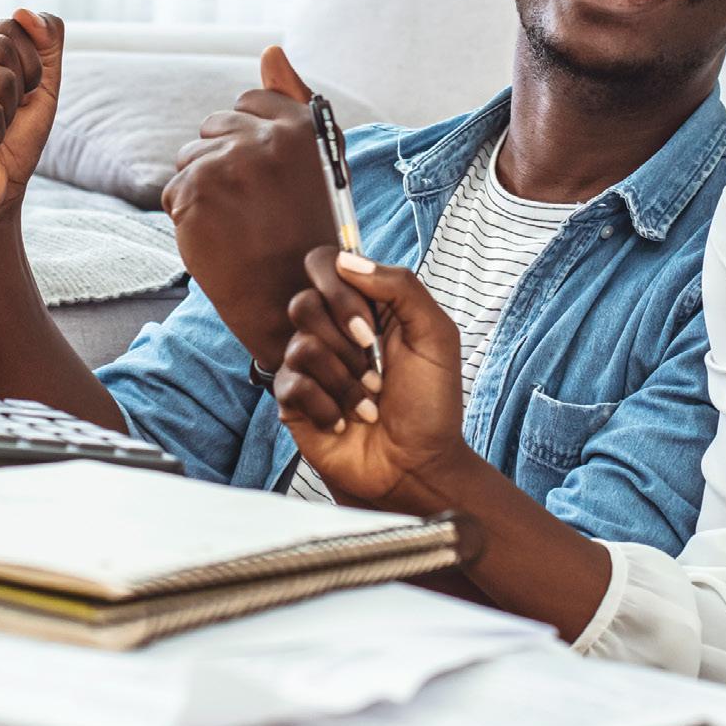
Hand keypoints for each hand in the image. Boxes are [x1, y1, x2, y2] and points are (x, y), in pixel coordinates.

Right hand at [0, 10, 64, 232]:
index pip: (15, 26)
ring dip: (4, 116)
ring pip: (1, 77)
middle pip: (8, 46)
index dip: (29, 70)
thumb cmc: (9, 143)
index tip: (4, 100)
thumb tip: (23, 12)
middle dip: (18, 92)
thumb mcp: (39, 85)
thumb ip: (45, 41)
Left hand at [162, 45, 339, 367]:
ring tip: (235, 224)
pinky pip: (173, 191)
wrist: (291, 301)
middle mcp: (267, 139)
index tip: (262, 173)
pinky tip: (217, 239)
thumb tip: (271, 48)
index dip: (247, 137)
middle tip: (250, 207)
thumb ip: (292, 100)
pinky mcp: (195, 194)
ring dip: (202, 188)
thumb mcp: (317, 163)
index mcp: (302, 127)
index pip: (249, 102)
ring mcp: (229, 164)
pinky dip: (187, 217)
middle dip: (222, 161)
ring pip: (189, 158)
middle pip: (213, 126)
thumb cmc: (305, 232)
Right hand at [272, 248, 468, 512]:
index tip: (369, 325)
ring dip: (345, 381)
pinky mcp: (294, 401)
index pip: (325, 265)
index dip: (340, 290)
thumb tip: (347, 260)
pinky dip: (327, 406)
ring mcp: (309, 366)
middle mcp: (330, 332)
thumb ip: (401, 287)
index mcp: (363, 308)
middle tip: (376, 370)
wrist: (418, 465)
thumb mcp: (435, 336)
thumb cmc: (430, 404)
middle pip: (303, 302)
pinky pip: (290, 384)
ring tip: (369, 403)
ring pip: (300, 346)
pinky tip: (345, 422)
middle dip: (345, 343)